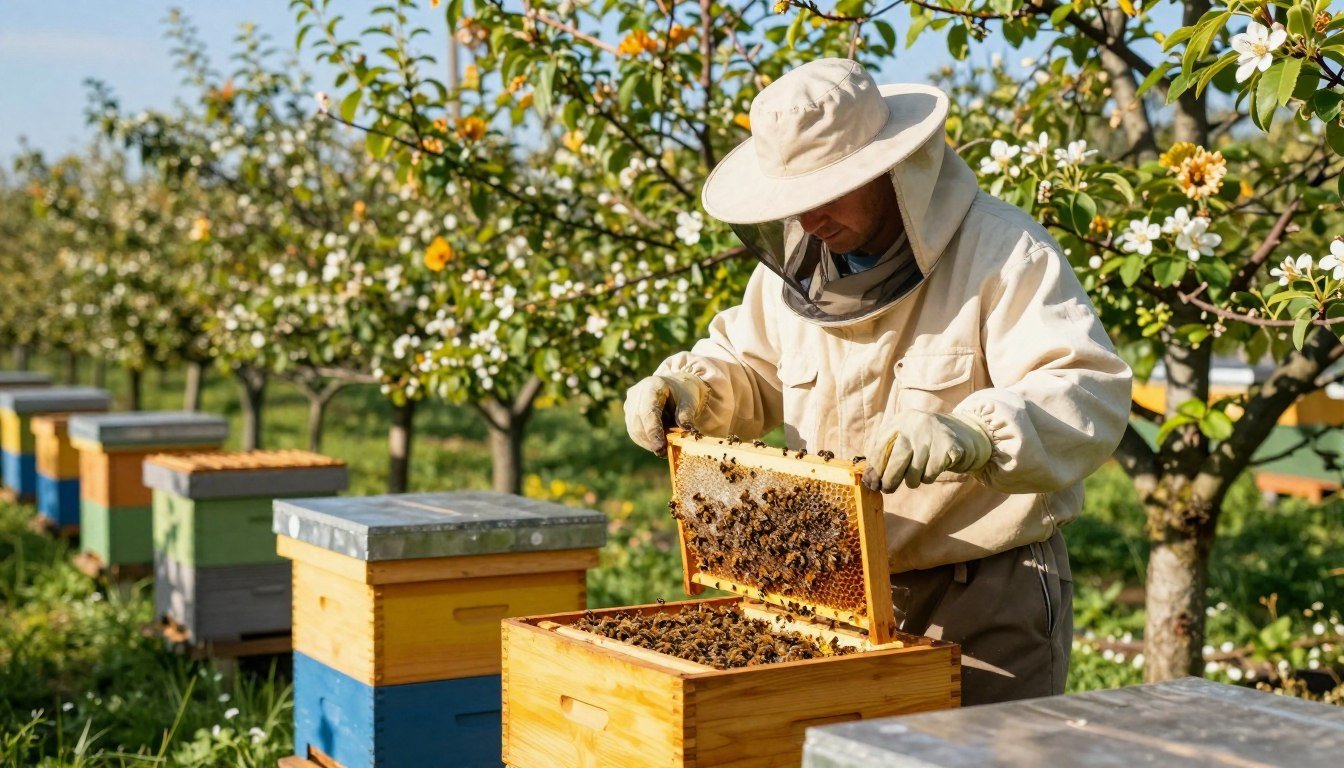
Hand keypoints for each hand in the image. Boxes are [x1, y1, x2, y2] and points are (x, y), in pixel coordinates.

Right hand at [623, 372, 708, 453]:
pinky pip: (634, 431)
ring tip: (662, 450)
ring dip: (647, 442)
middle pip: (638, 421)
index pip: (647, 410)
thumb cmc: (684, 393)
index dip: (652, 429)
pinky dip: (645, 441)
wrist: (677, 389)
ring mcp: (630, 404)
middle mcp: (636, 393)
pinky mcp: (629, 414)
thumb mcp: (690, 400)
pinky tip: (656, 445)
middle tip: (663, 452)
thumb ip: (686, 414)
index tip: (660, 445)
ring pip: (634, 429)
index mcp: (651, 386)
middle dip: (650, 439)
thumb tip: (685, 429)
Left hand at [862, 410, 991, 491]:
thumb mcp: (906, 438)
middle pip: (895, 460)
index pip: (880, 447)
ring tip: (917, 473)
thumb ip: (887, 454)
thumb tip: (868, 480)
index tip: (872, 483)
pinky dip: (928, 477)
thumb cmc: (926, 441)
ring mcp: (932, 435)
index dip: (874, 468)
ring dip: (912, 480)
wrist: (965, 432)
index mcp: (900, 420)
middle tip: (888, 489)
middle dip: (889, 480)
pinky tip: (933, 467)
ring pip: (913, 472)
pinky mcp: (947, 447)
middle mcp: (915, 424)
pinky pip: (930, 474)